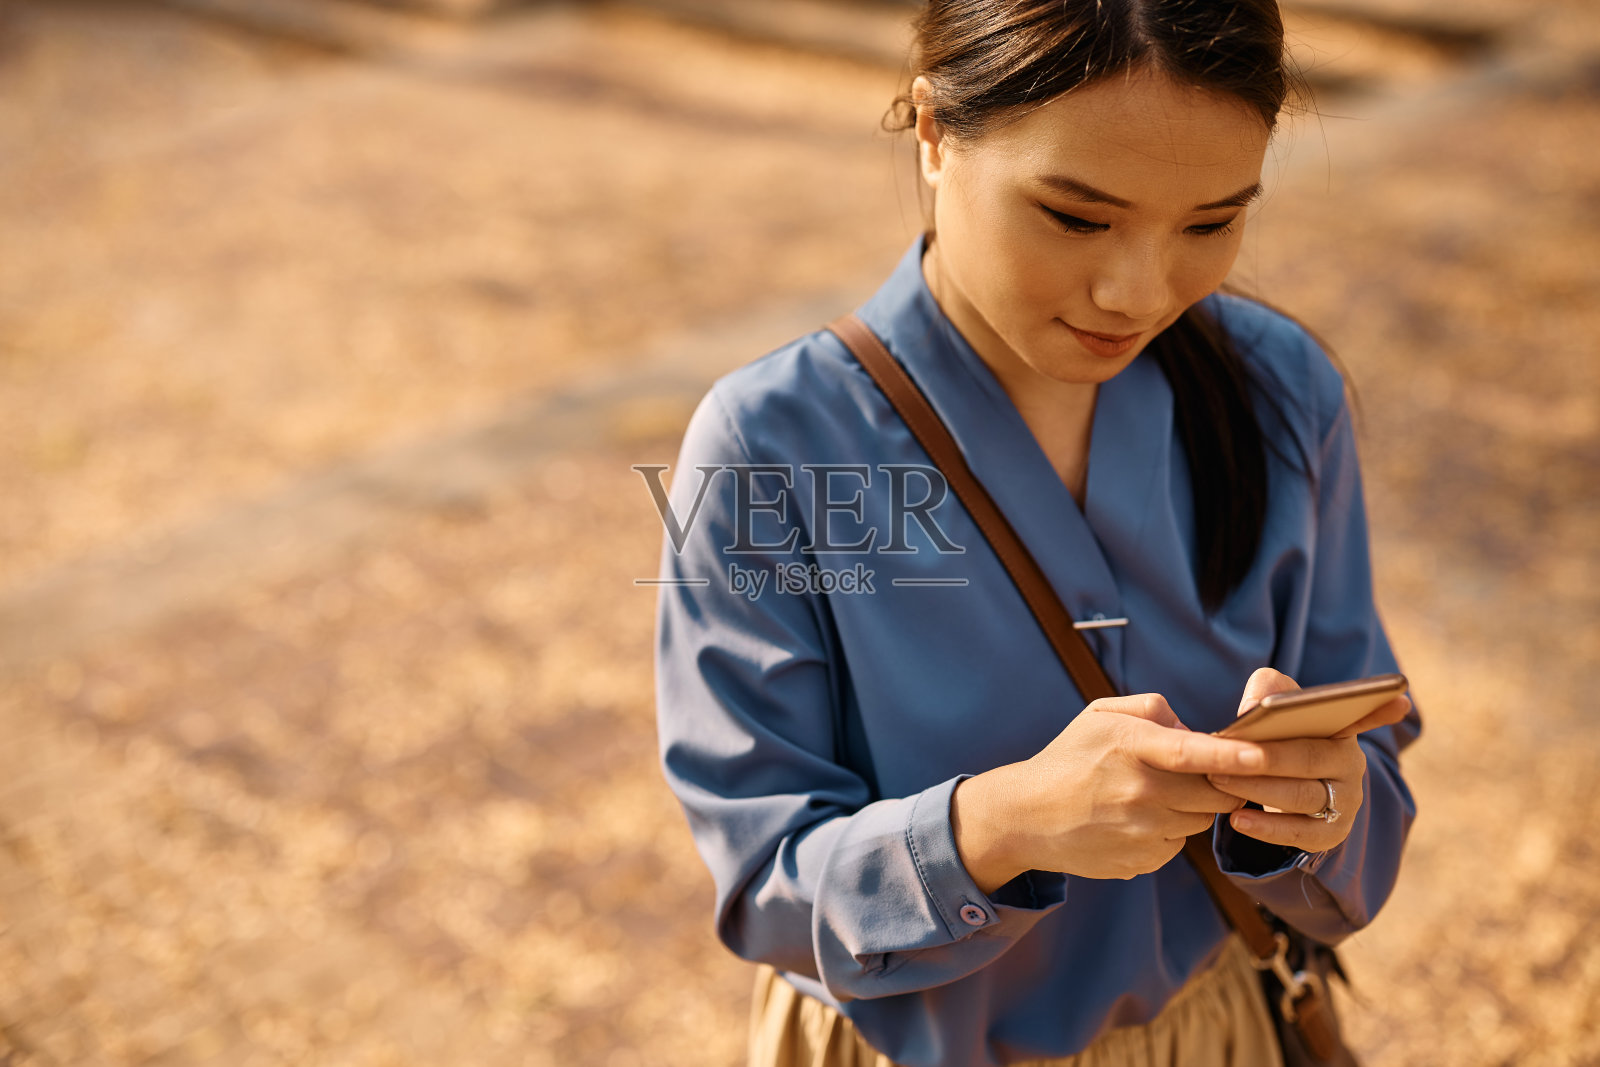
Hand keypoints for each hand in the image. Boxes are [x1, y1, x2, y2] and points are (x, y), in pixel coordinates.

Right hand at [952, 693, 1268, 889]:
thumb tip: (1195, 731)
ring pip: (1201, 820)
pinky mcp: (1140, 862)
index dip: (1234, 755)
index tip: (1265, 754)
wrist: (1026, 817)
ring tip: (1154, 793)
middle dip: (1219, 780)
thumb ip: (1153, 709)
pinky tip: (1136, 819)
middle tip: (1199, 770)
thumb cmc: (1069, 758)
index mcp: (1128, 747)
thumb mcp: (1100, 715)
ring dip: (1193, 805)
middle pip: (1213, 792)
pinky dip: (1170, 830)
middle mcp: (1138, 792)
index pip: (1192, 752)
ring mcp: (1139, 832)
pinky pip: (1178, 844)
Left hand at [1205, 668, 1412, 851]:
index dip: (1382, 709)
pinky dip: (1267, 828)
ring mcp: (1345, 801)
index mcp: (1342, 728)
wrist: (1280, 789)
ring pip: (1302, 796)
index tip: (1399, 699)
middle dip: (1266, 756)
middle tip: (1225, 753)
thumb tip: (1255, 706)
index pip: (1363, 715)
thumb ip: (1267, 691)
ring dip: (1257, 789)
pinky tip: (1238, 819)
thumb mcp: (1275, 708)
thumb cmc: (1277, 738)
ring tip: (1219, 780)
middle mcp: (1351, 764)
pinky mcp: (1331, 833)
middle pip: (1310, 758)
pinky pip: (1300, 833)